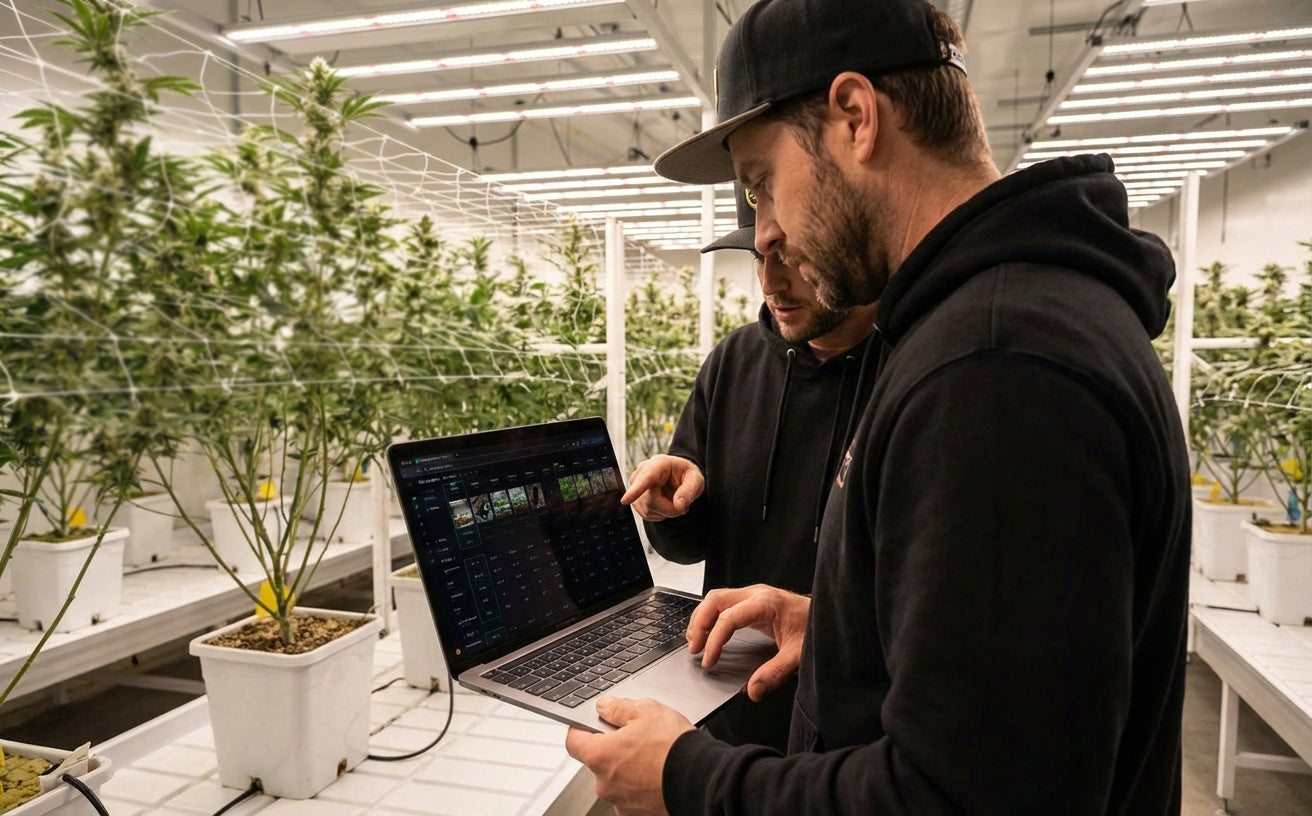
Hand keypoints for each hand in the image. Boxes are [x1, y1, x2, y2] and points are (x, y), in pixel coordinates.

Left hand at [565, 696, 694, 815]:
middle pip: (597, 760)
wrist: (701, 778)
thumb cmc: (673, 746)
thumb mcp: (646, 711)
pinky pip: (631, 794)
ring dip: (627, 767)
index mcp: (600, 755)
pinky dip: (640, 784)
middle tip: (635, 736)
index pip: (573, 740)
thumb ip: (618, 707)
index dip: (581, 729)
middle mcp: (604, 783)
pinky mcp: (637, 812)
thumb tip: (604, 706)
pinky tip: (657, 773)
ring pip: (616, 778)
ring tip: (652, 756)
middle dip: (612, 748)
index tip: (592, 723)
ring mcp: (620, 801)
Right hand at [621, 455, 704, 520]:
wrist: (679, 477)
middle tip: (681, 505)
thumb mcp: (696, 479)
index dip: (635, 490)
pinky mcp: (635, 499)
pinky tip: (664, 504)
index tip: (625, 500)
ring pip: (647, 509)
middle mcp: (642, 473)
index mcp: (658, 464)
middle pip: (649, 500)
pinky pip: (646, 514)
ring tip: (673, 501)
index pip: (645, 478)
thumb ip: (689, 491)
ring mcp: (636, 487)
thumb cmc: (687, 475)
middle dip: (668, 509)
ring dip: (664, 512)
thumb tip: (679, 506)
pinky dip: (659, 514)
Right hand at [687, 585, 809, 701]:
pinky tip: (709, 633)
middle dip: (700, 624)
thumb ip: (775, 673)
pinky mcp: (752, 600)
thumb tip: (753, 690)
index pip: (728, 618)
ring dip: (702, 619)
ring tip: (696, 642)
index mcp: (766, 603)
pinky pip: (724, 603)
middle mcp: (756, 594)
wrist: (828, 614)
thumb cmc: (815, 628)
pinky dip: (711, 617)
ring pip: (716, 598)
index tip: (709, 661)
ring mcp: (753, 594)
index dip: (715, 641)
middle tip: (695, 649)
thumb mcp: (798, 654)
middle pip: (715, 600)